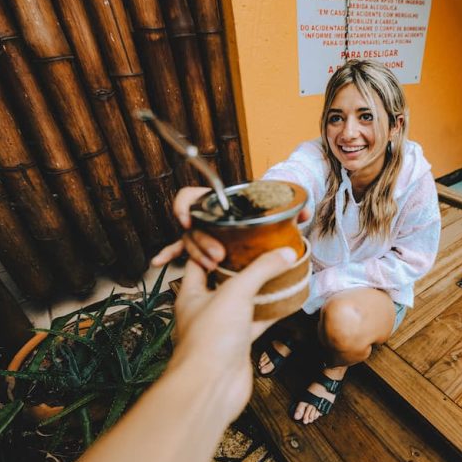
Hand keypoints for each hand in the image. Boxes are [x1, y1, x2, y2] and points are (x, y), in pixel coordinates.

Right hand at [151, 186, 310, 269]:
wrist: (266, 220)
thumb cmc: (269, 214)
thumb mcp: (279, 211)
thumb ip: (292, 210)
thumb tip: (303, 213)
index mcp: (221, 202)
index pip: (191, 195)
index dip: (184, 205)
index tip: (189, 219)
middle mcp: (208, 215)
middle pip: (192, 226)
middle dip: (202, 242)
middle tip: (218, 256)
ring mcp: (204, 232)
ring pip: (189, 242)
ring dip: (197, 254)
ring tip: (212, 266)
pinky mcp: (205, 247)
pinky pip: (182, 251)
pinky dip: (170, 254)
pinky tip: (158, 263)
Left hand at [168, 247, 297, 416]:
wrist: (212, 387)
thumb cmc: (210, 339)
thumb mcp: (236, 293)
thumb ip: (261, 269)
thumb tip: (286, 252)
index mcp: (191, 292)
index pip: (199, 259)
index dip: (214, 244)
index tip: (237, 232)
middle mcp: (205, 308)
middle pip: (224, 279)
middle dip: (244, 265)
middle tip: (265, 247)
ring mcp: (222, 327)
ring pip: (244, 301)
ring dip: (261, 288)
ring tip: (280, 268)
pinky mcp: (238, 344)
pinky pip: (258, 321)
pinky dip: (273, 311)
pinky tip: (290, 300)